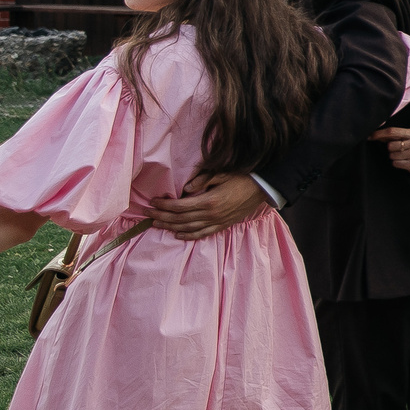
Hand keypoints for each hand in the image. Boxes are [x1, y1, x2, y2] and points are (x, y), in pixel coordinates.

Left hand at [153, 174, 268, 238]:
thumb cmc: (242, 178)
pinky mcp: (222, 225)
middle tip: (147, 214)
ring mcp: (217, 222)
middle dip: (162, 216)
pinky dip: (189, 236)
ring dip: (170, 226)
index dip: (164, 205)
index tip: (153, 201)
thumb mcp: (222, 174)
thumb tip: (185, 188)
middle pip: (180, 218)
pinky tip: (178, 234)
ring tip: (157, 224)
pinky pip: (203, 234)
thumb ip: (202, 180)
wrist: (262, 189)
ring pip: (188, 228)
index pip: (179, 206)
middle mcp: (211, 214)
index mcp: (209, 201)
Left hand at [371, 127, 409, 178]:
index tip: (370, 137)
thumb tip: (375, 135)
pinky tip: (405, 162)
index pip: (392, 131)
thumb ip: (395, 136)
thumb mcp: (409, 139)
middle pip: (390, 145)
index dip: (379, 134)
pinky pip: (396, 163)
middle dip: (390, 149)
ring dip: (394, 157)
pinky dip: (397, 164)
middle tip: (399, 151)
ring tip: (403, 157)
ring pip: (392, 155)